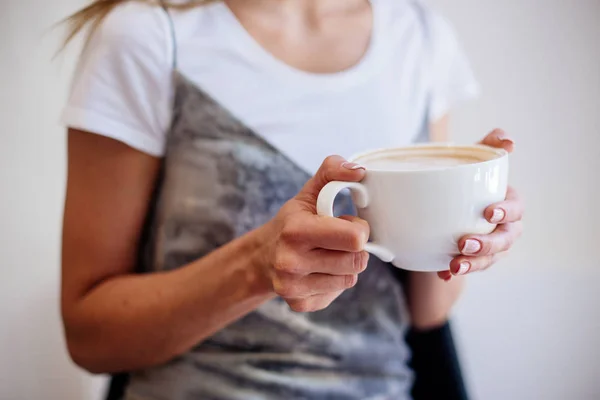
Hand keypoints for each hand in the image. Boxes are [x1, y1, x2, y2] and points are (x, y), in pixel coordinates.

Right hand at [260, 156, 369, 311]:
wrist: (262, 257)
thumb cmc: (292, 222)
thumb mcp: (309, 192)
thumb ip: (333, 171)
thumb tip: (359, 171)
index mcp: (296, 231)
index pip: (355, 238)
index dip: (358, 228)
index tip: (346, 223)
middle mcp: (291, 263)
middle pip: (357, 261)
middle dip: (354, 249)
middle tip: (337, 240)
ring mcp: (294, 287)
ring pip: (350, 279)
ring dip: (346, 265)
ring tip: (327, 254)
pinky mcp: (300, 304)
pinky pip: (338, 294)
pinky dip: (335, 282)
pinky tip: (319, 271)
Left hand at [438, 129, 523, 279]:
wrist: (448, 195)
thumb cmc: (470, 174)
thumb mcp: (478, 155)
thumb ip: (491, 143)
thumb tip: (508, 140)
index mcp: (509, 204)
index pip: (515, 210)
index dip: (506, 212)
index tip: (488, 212)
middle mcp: (504, 228)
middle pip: (503, 241)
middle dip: (486, 245)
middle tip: (464, 244)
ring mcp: (489, 246)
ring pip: (487, 260)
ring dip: (473, 264)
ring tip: (454, 265)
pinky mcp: (471, 257)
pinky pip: (466, 267)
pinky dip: (453, 272)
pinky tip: (442, 273)